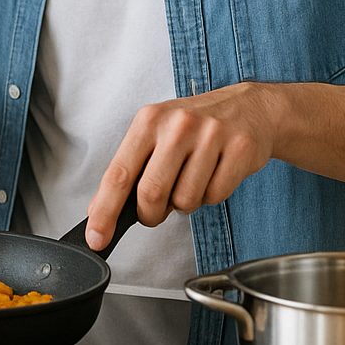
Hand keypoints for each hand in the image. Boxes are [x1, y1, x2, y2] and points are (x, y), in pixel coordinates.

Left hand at [85, 82, 275, 249]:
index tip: (96, 237)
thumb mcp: (155, 134)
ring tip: (190, 181)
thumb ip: (129, 169)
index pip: (119, 173)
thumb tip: (99, 210)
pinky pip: (215, 196)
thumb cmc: (193, 127)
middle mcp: (178, 125)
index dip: (105, 210)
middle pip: (151, 193)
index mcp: (149, 121)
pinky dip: (210, 196)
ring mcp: (211, 135)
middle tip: (155, 210)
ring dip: (183, 204)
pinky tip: (213, 174)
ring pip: (185, 200)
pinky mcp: (239, 149)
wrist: (248, 107)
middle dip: (150, 214)